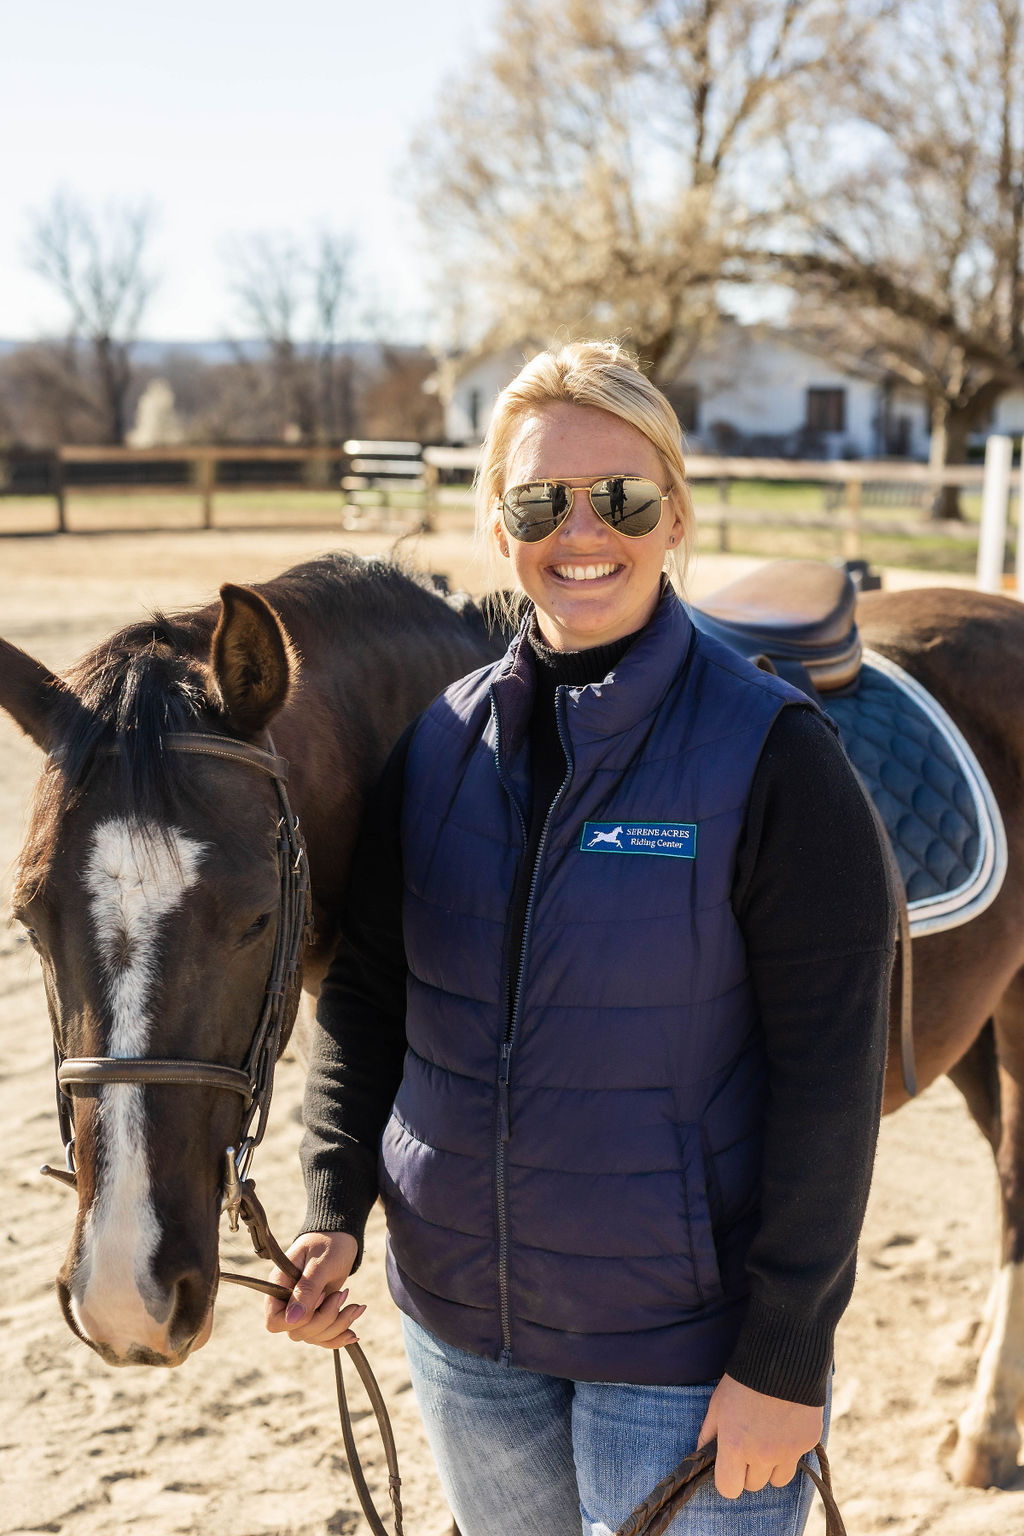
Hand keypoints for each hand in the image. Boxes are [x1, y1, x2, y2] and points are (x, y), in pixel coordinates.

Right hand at [263, 1230, 363, 1349]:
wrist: (342, 1237)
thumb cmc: (329, 1242)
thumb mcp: (320, 1263)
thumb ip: (307, 1290)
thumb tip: (291, 1321)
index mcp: (280, 1285)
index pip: (274, 1322)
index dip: (298, 1320)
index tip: (320, 1298)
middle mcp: (287, 1301)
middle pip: (297, 1332)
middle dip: (326, 1319)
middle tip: (344, 1294)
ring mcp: (302, 1309)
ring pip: (313, 1336)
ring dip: (338, 1326)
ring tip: (356, 1306)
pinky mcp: (317, 1314)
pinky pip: (323, 1337)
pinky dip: (339, 1336)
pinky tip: (353, 1332)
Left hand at [696, 1374, 823, 1497]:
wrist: (780, 1358)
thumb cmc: (742, 1380)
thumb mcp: (717, 1404)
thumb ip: (708, 1434)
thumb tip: (701, 1456)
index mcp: (734, 1446)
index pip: (729, 1489)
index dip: (728, 1478)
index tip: (730, 1466)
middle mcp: (761, 1455)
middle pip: (753, 1485)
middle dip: (749, 1469)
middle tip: (750, 1444)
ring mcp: (787, 1452)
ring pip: (777, 1480)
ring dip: (771, 1466)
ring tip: (768, 1439)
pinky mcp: (807, 1444)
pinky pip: (797, 1460)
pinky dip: (791, 1450)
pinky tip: (786, 1426)